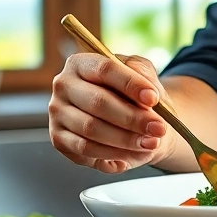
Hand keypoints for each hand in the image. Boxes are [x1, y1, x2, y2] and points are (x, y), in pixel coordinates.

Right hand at [49, 52, 172, 173]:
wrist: (128, 119)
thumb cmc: (134, 94)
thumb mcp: (143, 75)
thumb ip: (145, 75)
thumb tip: (148, 94)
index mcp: (82, 63)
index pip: (105, 69)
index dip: (131, 84)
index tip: (153, 98)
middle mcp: (64, 85)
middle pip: (97, 102)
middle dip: (132, 118)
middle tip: (158, 128)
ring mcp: (58, 113)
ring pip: (92, 128)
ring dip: (125, 139)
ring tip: (151, 142)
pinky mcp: (58, 139)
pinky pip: (86, 149)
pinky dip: (112, 153)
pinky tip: (132, 153)